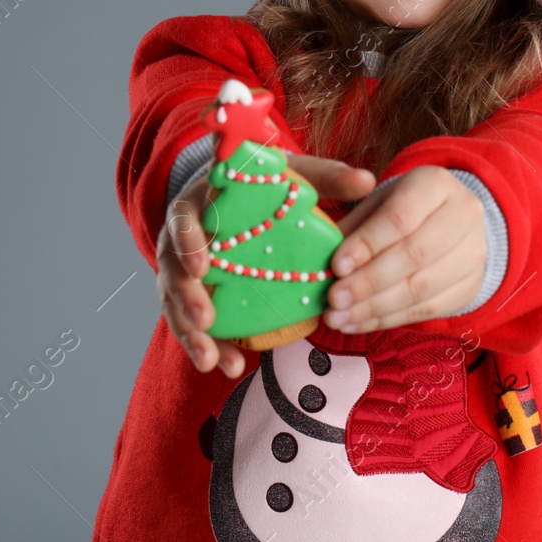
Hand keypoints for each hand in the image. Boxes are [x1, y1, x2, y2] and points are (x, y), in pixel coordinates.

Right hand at [156, 152, 376, 377]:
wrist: (234, 198)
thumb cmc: (261, 187)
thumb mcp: (290, 174)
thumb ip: (326, 177)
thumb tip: (367, 181)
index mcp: (200, 204)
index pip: (183, 219)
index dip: (188, 241)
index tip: (203, 264)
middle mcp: (183, 240)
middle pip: (173, 269)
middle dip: (187, 296)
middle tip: (206, 319)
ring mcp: (182, 273)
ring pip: (176, 305)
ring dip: (192, 334)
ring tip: (213, 359)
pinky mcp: (190, 299)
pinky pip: (190, 326)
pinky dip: (207, 347)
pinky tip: (226, 366)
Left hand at [323, 165, 485, 333]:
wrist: (453, 223)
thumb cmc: (404, 210)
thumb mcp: (378, 203)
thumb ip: (353, 227)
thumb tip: (320, 257)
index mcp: (435, 184)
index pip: (400, 217)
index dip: (367, 244)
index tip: (337, 266)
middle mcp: (465, 215)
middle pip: (414, 255)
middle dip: (368, 282)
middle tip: (334, 299)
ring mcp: (473, 253)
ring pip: (421, 288)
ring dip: (374, 308)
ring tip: (339, 317)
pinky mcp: (470, 286)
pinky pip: (427, 310)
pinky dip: (387, 320)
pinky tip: (358, 323)